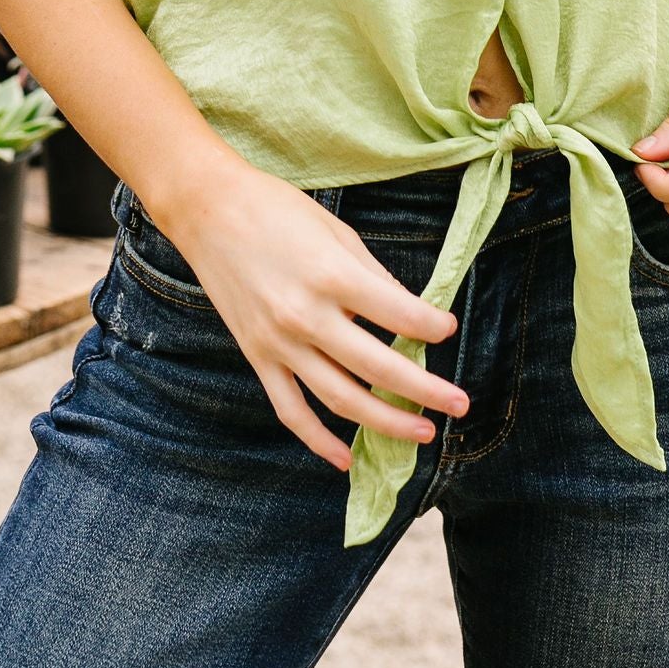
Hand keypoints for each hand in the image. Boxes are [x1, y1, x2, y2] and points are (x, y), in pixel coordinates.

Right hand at [163, 157, 468, 471]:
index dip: (432, 327)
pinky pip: (292, 410)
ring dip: (387, 422)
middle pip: (379, 369)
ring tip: (424, 432)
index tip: (448, 330)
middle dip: (426, 391)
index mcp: (332, 276)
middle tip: (460, 404)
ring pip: (342, 400)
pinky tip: (346, 458)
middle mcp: (307, 316)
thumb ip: (372, 276)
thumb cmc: (276, 209)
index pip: (399, 316)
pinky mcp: (258, 358)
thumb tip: (408, 313)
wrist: (208, 210)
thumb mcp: (336, 231)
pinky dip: (319, 441)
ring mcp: (279, 344)